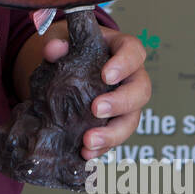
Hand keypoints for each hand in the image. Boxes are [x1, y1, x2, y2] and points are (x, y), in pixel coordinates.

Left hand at [38, 27, 150, 159]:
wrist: (64, 65)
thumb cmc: (72, 48)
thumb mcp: (64, 40)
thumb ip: (58, 43)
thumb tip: (53, 50)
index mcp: (123, 50)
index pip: (134, 52)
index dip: (124, 64)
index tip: (106, 76)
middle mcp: (131, 78)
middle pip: (140, 91)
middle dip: (120, 103)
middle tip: (96, 109)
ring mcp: (126, 104)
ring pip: (131, 121)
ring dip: (112, 134)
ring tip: (89, 141)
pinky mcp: (114, 124)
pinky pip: (115, 138)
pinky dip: (101, 148)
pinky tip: (85, 153)